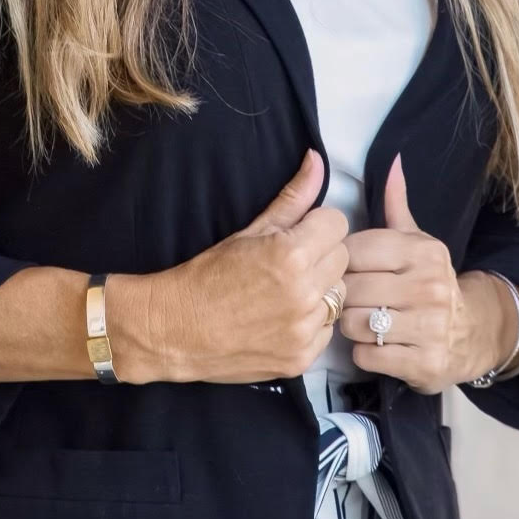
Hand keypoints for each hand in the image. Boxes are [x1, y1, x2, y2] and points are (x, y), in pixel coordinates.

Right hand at [145, 148, 349, 383]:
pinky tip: (283, 317)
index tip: (298, 233)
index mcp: (292, 255)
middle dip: (321, 254)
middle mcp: (304, 294)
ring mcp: (304, 331)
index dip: (317, 225)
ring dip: (320, 289)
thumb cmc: (210, 273)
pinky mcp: (302, 358)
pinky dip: (312, 322)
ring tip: (286, 290)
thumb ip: (293, 197)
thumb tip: (317, 160)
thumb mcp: (250, 230)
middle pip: (342, 259)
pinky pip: (328, 330)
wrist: (177, 328)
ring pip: (338, 295)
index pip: (337, 224)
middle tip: (290, 261)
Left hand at [338, 153, 498, 394]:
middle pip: (351, 289)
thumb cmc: (428, 281)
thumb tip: (391, 163)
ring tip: (364, 322)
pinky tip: (377, 346)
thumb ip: (396, 206)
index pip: (355, 250)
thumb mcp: (416, 241)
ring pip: (354, 324)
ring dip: (351, 327)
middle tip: (354, 300)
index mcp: (422, 251)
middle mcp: (429, 286)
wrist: (471, 333)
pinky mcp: (424, 363)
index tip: (350, 270)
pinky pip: (366, 356)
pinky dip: (364, 353)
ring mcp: (429, 327)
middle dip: (344, 297)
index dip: (342, 262)